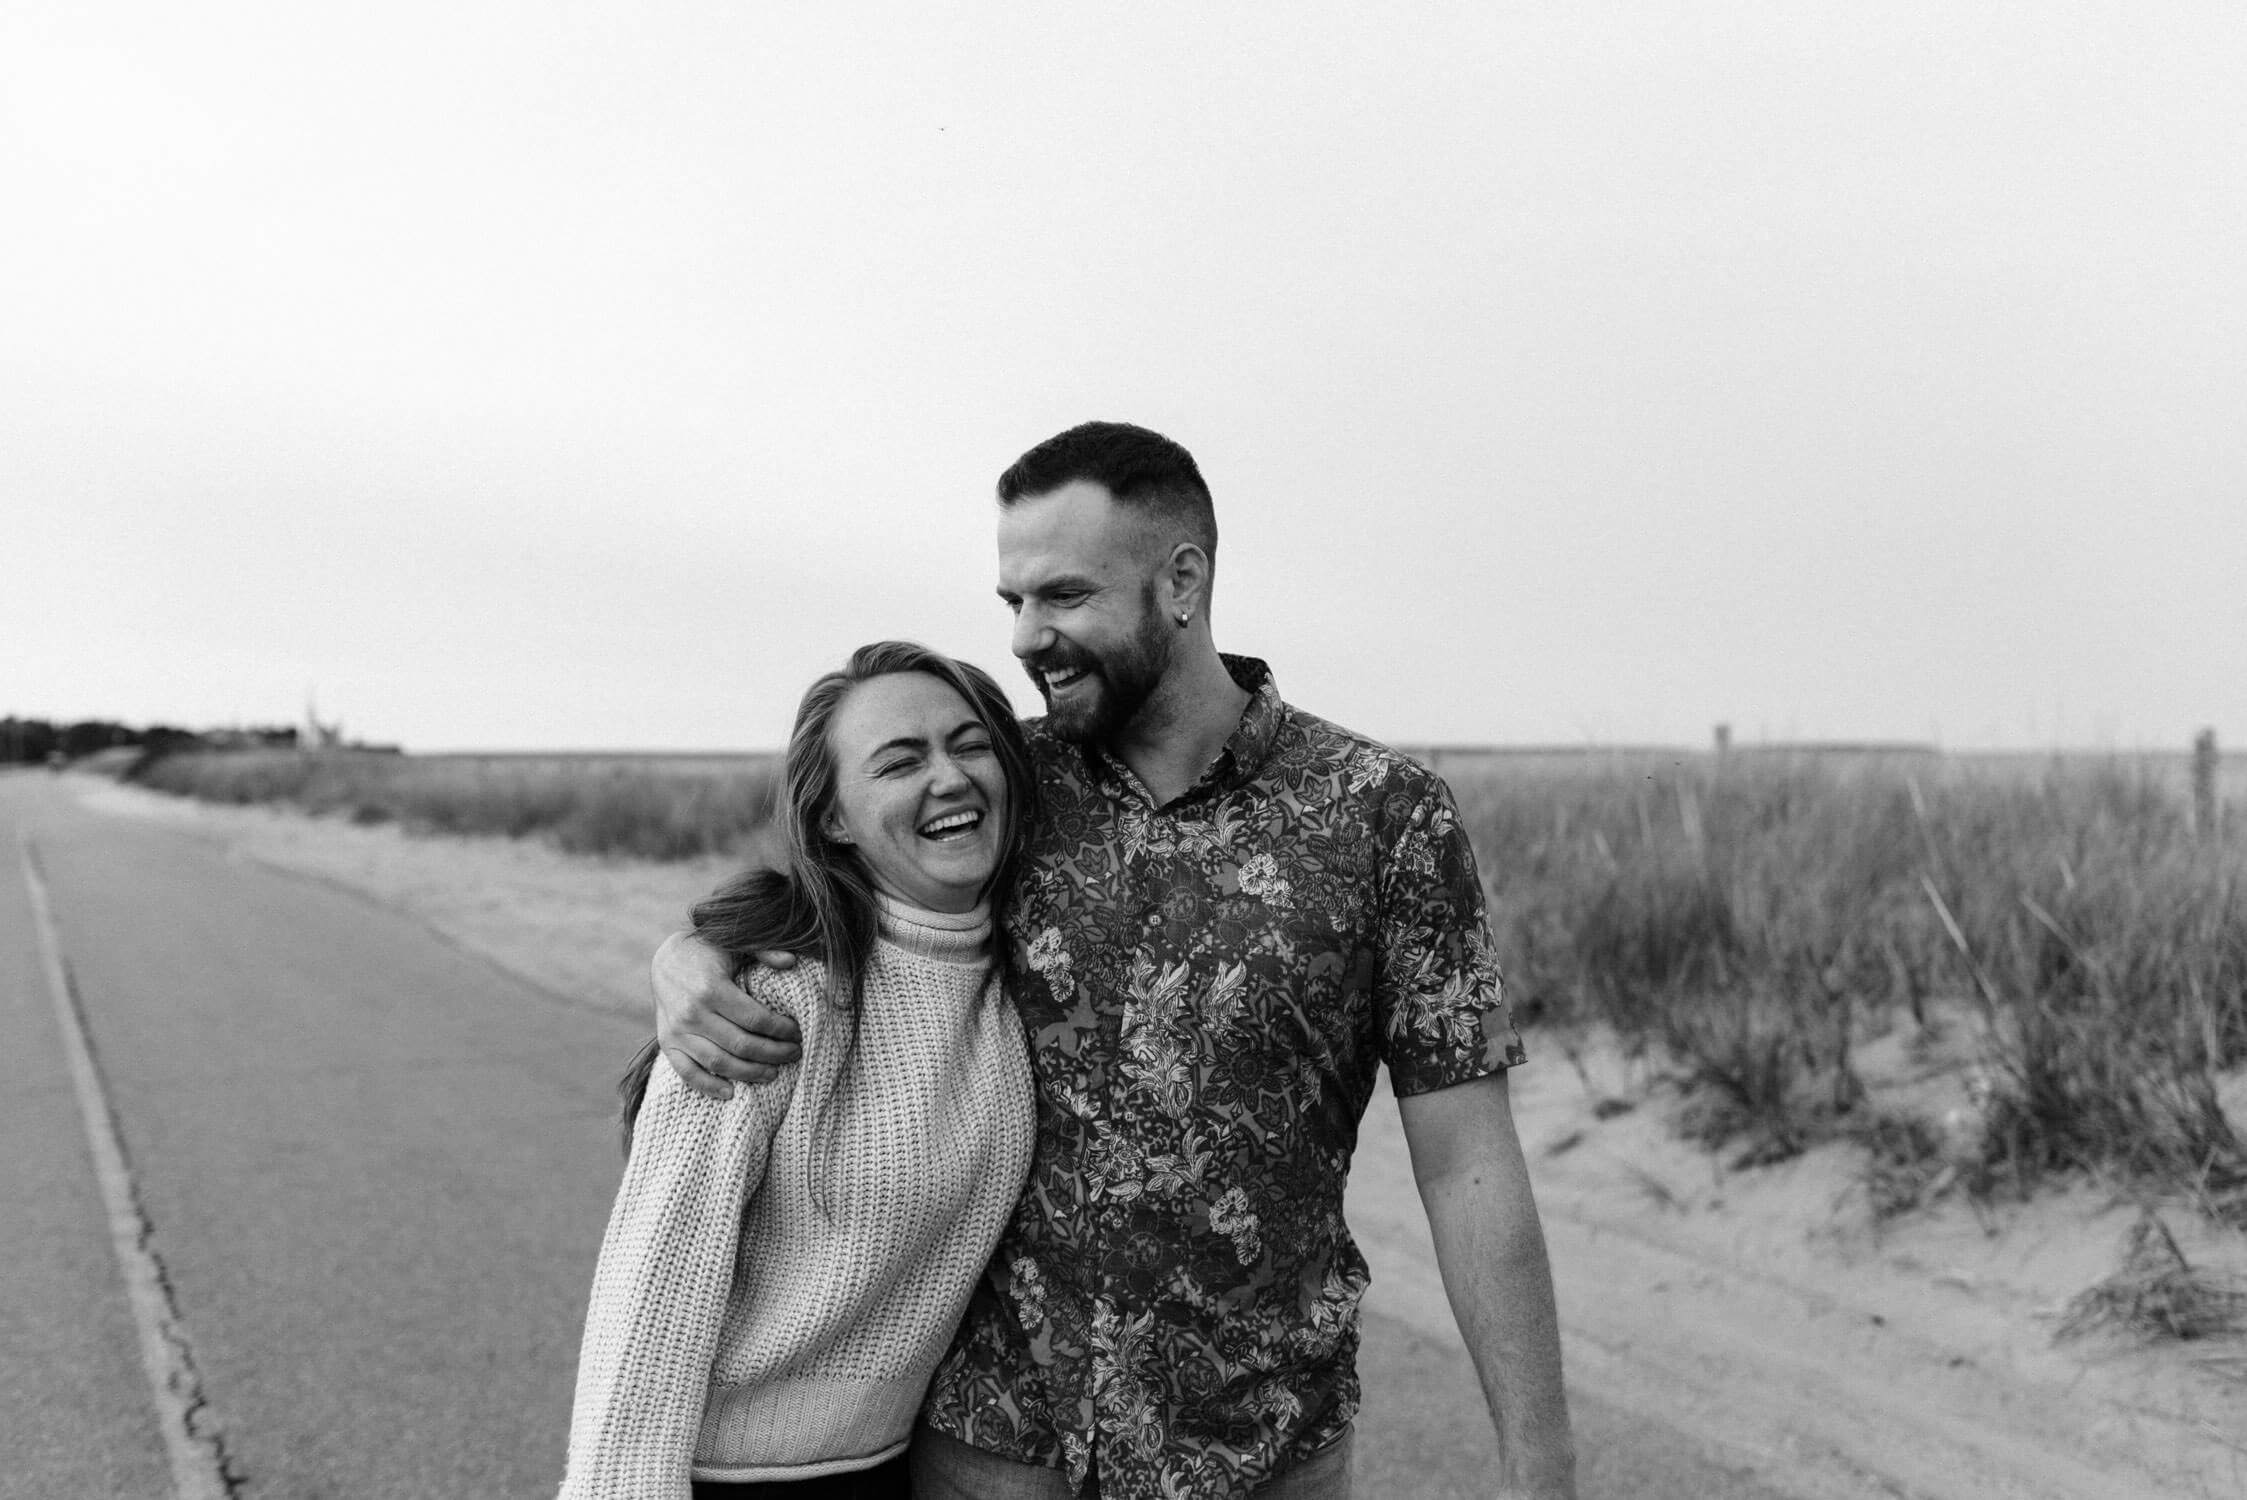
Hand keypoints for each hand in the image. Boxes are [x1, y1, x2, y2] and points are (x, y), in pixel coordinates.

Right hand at [650, 930, 802, 1098]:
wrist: (665, 959)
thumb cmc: (708, 951)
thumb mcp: (735, 943)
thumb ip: (763, 951)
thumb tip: (792, 962)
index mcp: (712, 988)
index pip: (756, 1020)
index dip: (781, 1030)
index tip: (797, 1033)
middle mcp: (692, 1013)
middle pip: (742, 1045)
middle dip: (774, 1053)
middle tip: (794, 1054)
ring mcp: (677, 1031)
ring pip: (719, 1063)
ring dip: (750, 1073)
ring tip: (773, 1073)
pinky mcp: (667, 1042)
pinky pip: (687, 1072)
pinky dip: (708, 1086)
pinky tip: (731, 1093)